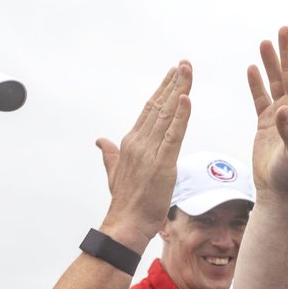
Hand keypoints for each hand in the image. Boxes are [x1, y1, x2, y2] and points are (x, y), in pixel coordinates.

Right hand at [97, 63, 192, 241]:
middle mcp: (139, 142)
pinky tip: (186, 99)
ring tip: (188, 71)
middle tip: (185, 63)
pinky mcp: (162, 164)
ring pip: (167, 115)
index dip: (163, 90)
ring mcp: (149, 152)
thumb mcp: (115, 173)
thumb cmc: (126, 203)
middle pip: (159, 106)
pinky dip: (181, 116)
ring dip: (179, 90)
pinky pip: (173, 135)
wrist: (125, 224)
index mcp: (131, 143)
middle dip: (173, 83)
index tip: (173, 73)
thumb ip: (110, 154)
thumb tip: (100, 140)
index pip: (150, 110)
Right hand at [247, 26, 287, 196]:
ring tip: (265, 42)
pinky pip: (260, 98)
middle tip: (284, 29)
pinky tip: (252, 68)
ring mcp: (281, 115)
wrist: (278, 191)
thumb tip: (282, 109)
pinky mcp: (266, 123)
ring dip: (271, 63)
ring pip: (276, 83)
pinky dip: (257, 83)